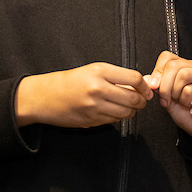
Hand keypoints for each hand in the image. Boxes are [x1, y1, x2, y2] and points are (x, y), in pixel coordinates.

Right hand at [15, 62, 151, 127]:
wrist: (44, 97)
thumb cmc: (69, 81)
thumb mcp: (93, 70)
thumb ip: (117, 76)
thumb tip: (141, 83)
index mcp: (99, 72)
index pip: (133, 79)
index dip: (145, 86)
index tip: (147, 89)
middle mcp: (98, 89)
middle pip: (133, 98)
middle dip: (141, 101)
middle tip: (142, 99)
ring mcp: (95, 107)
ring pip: (126, 113)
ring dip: (132, 111)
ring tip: (128, 105)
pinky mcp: (92, 120)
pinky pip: (114, 121)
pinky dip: (118, 117)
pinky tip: (113, 111)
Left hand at [143, 51, 191, 139]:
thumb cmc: (186, 109)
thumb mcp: (167, 97)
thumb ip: (158, 88)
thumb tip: (147, 79)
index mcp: (182, 66)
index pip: (166, 57)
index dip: (157, 71)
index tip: (154, 86)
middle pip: (172, 65)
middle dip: (164, 85)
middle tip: (165, 99)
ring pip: (182, 75)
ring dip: (174, 92)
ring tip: (178, 100)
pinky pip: (189, 90)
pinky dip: (184, 100)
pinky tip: (188, 104)